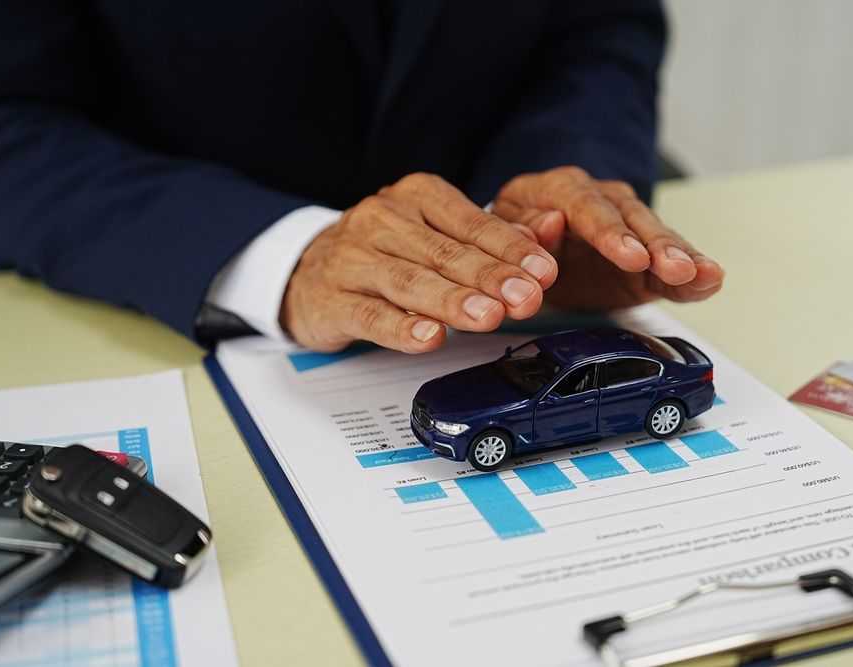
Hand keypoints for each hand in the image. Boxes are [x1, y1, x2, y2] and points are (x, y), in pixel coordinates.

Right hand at [280, 173, 557, 352]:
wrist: (305, 271)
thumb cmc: (384, 252)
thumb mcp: (437, 234)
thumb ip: (491, 237)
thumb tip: (546, 235)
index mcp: (416, 197)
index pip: (471, 222)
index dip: (511, 248)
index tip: (544, 270)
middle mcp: (382, 219)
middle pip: (444, 252)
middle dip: (491, 277)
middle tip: (526, 297)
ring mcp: (352, 258)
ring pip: (409, 281)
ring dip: (453, 301)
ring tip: (488, 316)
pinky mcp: (332, 299)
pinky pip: (370, 315)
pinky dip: (402, 328)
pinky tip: (429, 338)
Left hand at [493, 167, 723, 309]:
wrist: (531, 243)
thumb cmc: (520, 232)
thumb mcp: (506, 230)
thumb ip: (524, 230)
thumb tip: (548, 225)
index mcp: (563, 188)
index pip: (587, 206)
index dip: (610, 232)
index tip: (630, 255)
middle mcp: (603, 199)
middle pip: (633, 218)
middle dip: (656, 245)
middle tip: (674, 267)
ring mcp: (630, 225)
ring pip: (658, 238)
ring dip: (681, 258)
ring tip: (703, 274)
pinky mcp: (647, 257)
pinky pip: (670, 266)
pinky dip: (692, 275)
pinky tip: (712, 280)